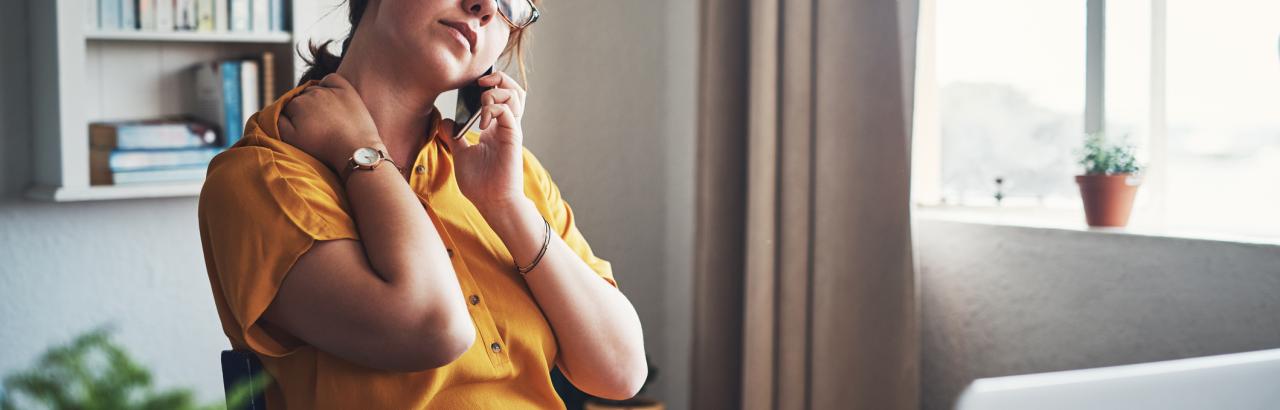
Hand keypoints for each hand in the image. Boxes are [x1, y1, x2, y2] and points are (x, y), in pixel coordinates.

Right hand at [278, 73, 383, 171]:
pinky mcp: (346, 90)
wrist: (355, 150)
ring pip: (315, 89)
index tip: (303, 131)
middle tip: (315, 127)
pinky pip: (331, 79)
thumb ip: (277, 122)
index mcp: (296, 104)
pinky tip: (331, 97)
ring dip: (316, 99)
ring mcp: (330, 90)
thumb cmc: (323, 148)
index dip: (293, 119)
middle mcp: (312, 92)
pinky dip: (328, 84)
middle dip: (304, 110)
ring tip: (325, 117)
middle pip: (301, 98)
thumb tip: (275, 111)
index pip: (287, 107)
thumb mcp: (292, 140)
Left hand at [439, 70, 527, 210]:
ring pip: (515, 95)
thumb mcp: (460, 154)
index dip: (491, 84)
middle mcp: (506, 126)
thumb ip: (454, 136)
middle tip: (481, 82)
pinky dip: (493, 109)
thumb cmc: (480, 183)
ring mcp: (511, 130)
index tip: (473, 84)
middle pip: (513, 90)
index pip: (501, 96)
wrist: (491, 202)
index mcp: (496, 127)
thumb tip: (444, 121)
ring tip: (482, 100)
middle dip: (499, 78)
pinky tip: (482, 121)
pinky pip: (508, 111)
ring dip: (497, 91)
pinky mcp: (513, 137)